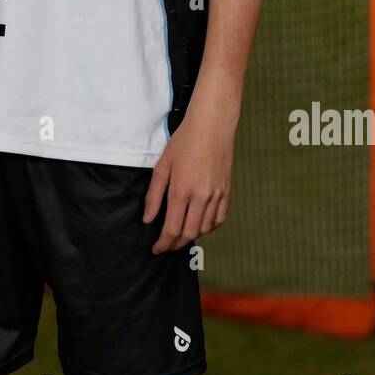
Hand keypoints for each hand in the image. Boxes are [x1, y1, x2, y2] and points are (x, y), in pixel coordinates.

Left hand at [143, 78, 237, 253]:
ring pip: (205, 229)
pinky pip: (220, 218)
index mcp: (182, 191)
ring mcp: (217, 195)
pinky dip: (209, 227)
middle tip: (166, 246)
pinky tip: (200, 225)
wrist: (212, 126)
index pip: (172, 229)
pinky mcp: (227, 191)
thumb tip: (148, 220)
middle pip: (189, 234)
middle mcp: (201, 197)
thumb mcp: (162, 166)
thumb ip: (154, 196)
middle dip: (176, 244)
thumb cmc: (184, 142)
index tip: (156, 249)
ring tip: (180, 236)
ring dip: (192, 236)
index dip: (163, 244)